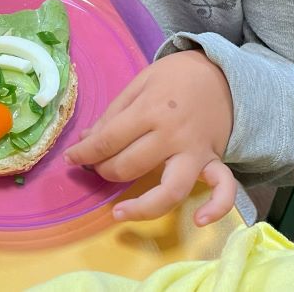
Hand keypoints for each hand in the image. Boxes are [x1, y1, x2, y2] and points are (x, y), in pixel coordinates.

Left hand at [63, 50, 237, 225]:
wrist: (220, 72)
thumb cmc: (175, 75)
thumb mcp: (140, 82)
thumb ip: (113, 113)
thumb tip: (87, 141)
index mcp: (150, 110)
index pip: (109, 140)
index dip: (84, 153)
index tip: (71, 159)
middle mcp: (172, 135)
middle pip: (131, 166)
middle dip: (105, 171)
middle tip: (97, 168)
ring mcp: (195, 151)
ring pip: (170, 189)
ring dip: (142, 207)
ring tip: (119, 213)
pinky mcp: (215, 160)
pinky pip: (223, 189)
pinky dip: (216, 208)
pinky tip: (198, 220)